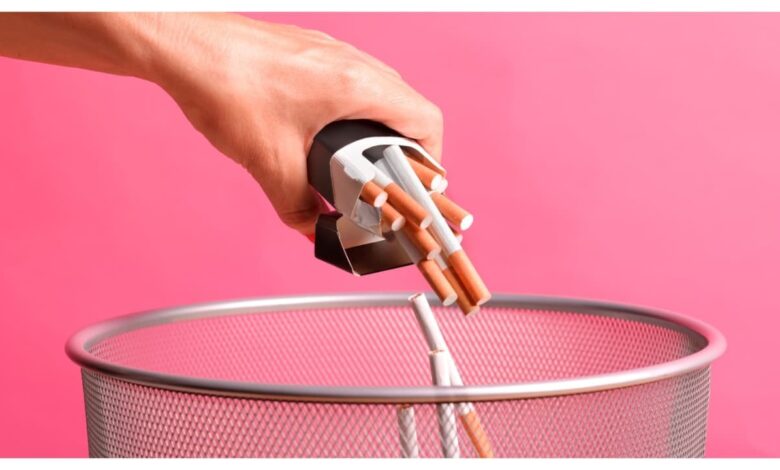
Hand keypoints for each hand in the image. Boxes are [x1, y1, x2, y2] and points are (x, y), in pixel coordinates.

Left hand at [144, 14, 443, 234]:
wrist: (185, 45)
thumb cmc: (226, 86)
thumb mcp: (270, 161)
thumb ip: (298, 206)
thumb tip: (313, 230)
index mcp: (357, 87)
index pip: (425, 121)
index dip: (432, 161)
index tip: (419, 188)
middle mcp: (353, 63)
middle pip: (409, 107)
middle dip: (407, 150)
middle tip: (390, 182)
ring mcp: (333, 53)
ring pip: (382, 92)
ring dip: (380, 129)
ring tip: (361, 163)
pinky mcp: (312, 52)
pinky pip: (353, 82)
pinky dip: (355, 112)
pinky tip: (327, 135)